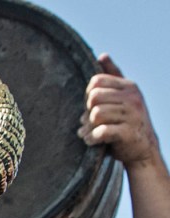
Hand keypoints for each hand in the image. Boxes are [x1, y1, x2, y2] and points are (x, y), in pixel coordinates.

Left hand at [79, 54, 161, 169]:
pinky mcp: (129, 133)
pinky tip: (94, 140)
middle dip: (87, 111)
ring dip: (88, 127)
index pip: (96, 82)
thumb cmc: (127, 120)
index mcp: (129, 87)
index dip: (88, 95)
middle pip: (94, 98)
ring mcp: (132, 115)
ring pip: (95, 114)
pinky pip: (101, 131)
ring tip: (91, 133)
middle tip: (90, 122)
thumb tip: (102, 55)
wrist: (143, 148)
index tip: (92, 106)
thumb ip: (112, 77)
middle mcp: (133, 98)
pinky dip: (92, 138)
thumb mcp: (122, 96)